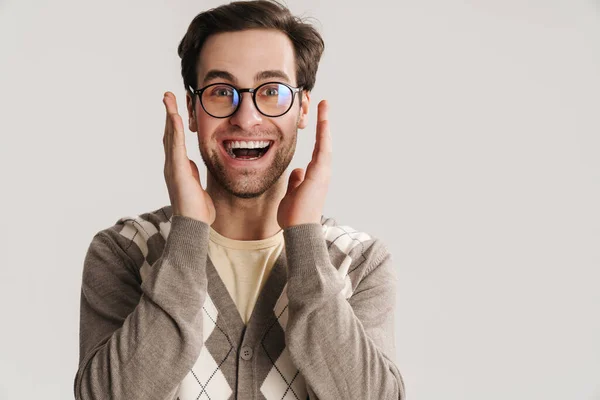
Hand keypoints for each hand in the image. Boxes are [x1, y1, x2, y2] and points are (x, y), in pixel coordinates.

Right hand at [162, 92, 215, 224]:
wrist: (194, 225)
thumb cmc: (197, 210)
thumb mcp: (198, 186)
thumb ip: (194, 175)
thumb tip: (193, 168)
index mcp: (179, 167)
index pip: (175, 140)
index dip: (174, 123)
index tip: (175, 108)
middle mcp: (172, 165)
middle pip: (169, 133)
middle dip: (169, 113)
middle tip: (168, 95)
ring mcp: (173, 167)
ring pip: (170, 136)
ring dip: (169, 115)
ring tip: (168, 98)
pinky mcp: (177, 172)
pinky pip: (176, 147)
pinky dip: (174, 131)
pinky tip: (175, 117)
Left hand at [277, 100, 331, 228]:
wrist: (299, 229)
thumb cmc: (295, 215)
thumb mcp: (292, 193)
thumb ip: (296, 181)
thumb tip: (298, 171)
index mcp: (314, 176)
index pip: (317, 150)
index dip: (318, 134)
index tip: (318, 119)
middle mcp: (321, 172)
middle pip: (324, 142)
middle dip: (324, 123)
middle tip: (324, 104)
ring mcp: (322, 172)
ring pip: (325, 142)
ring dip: (325, 123)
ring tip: (325, 105)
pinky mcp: (320, 173)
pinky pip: (323, 149)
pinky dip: (323, 134)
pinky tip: (323, 120)